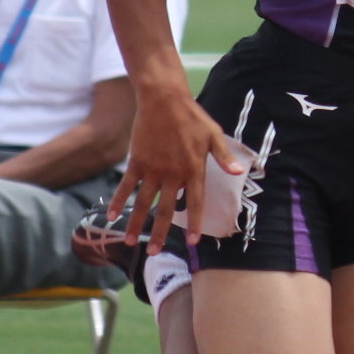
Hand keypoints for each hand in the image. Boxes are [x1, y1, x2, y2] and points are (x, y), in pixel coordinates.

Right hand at [108, 77, 244, 250]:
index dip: (195, 222)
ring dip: (137, 224)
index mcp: (193, 169)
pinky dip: (119, 201)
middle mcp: (172, 174)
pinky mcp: (137, 162)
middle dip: (161, 233)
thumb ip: (225, 156)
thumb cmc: (192, 116)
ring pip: (143, 203)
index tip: (194, 241)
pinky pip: (127, 186)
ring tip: (130, 242)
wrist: (164, 99)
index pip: (196, 202)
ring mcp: (153, 169)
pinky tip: (113, 217)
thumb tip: (239, 172)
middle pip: (166, 210)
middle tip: (155, 253)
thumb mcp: (214, 135)